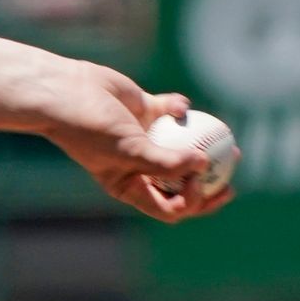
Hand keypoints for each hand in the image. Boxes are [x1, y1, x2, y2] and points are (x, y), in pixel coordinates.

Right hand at [42, 62, 234, 223]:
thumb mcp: (129, 152)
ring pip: (184, 147)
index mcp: (133, 187)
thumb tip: (203, 165)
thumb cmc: (92, 131)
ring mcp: (145, 140)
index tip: (201, 181)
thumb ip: (166, 162)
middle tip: (232, 173)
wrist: (66, 93)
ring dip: (206, 146)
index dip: (193, 200)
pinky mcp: (147, 111)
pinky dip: (181, 110)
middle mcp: (141, 167)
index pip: (171, 206)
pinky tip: (182, 106)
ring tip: (229, 141)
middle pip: (184, 182)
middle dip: (211, 182)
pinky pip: (174, 113)